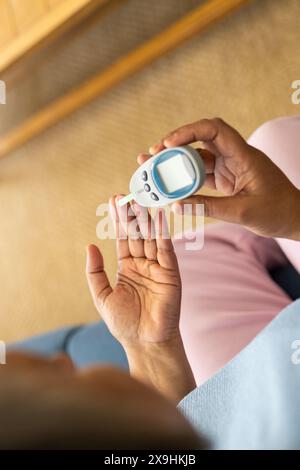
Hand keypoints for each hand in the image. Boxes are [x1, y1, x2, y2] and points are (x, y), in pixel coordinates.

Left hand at [86, 196, 180, 346]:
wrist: (146, 343)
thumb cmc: (124, 324)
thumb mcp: (102, 296)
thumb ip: (95, 272)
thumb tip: (90, 246)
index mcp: (128, 268)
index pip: (123, 239)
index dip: (118, 221)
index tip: (113, 202)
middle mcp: (144, 264)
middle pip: (137, 235)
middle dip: (131, 215)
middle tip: (126, 195)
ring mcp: (158, 268)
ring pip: (152, 238)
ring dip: (146, 219)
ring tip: (139, 200)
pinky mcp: (171, 274)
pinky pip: (167, 250)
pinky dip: (163, 233)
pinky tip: (159, 217)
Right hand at [138, 118, 299, 239]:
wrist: (294, 218)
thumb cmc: (277, 212)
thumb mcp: (242, 212)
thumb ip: (208, 208)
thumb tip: (175, 205)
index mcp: (243, 156)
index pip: (214, 130)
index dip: (188, 131)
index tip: (167, 144)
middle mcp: (234, 156)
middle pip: (200, 140)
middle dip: (174, 145)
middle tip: (151, 154)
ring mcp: (229, 167)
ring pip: (198, 158)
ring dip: (176, 162)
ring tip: (152, 167)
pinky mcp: (226, 178)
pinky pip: (201, 174)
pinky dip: (185, 179)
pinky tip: (170, 185)